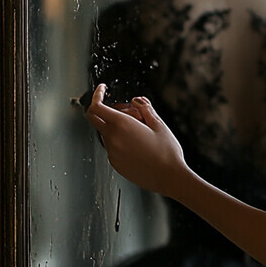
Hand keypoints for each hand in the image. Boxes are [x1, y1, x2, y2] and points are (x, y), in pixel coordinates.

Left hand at [85, 84, 190, 198]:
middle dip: (110, 110)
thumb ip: (145, 108)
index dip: (97, 95)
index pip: (96, 107)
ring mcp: (112, 153)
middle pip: (98, 119)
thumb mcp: (159, 124)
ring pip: (107, 132)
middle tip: (132, 111)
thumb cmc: (166, 152)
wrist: (169, 177)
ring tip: (141, 130)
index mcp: (122, 126)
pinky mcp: (115, 164)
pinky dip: (121, 139)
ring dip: (117, 126)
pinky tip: (139, 143)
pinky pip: (112, 146)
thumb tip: (136, 100)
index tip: (103, 89)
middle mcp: (112, 139)